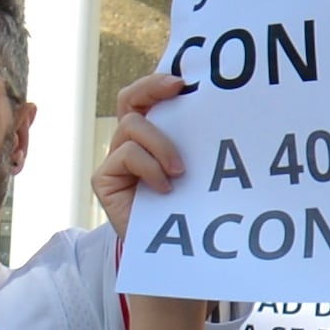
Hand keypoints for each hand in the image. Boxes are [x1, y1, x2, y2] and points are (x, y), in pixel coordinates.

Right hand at [93, 65, 192, 248]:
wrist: (173, 249)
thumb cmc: (191, 206)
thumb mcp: (198, 167)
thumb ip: (197, 141)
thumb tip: (225, 109)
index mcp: (154, 133)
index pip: (147, 95)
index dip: (158, 81)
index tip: (184, 81)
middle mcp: (131, 141)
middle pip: (129, 98)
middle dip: (151, 87)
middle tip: (177, 87)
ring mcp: (115, 159)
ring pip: (132, 126)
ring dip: (161, 144)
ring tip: (180, 170)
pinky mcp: (104, 178)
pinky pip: (125, 155)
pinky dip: (149, 167)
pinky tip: (165, 187)